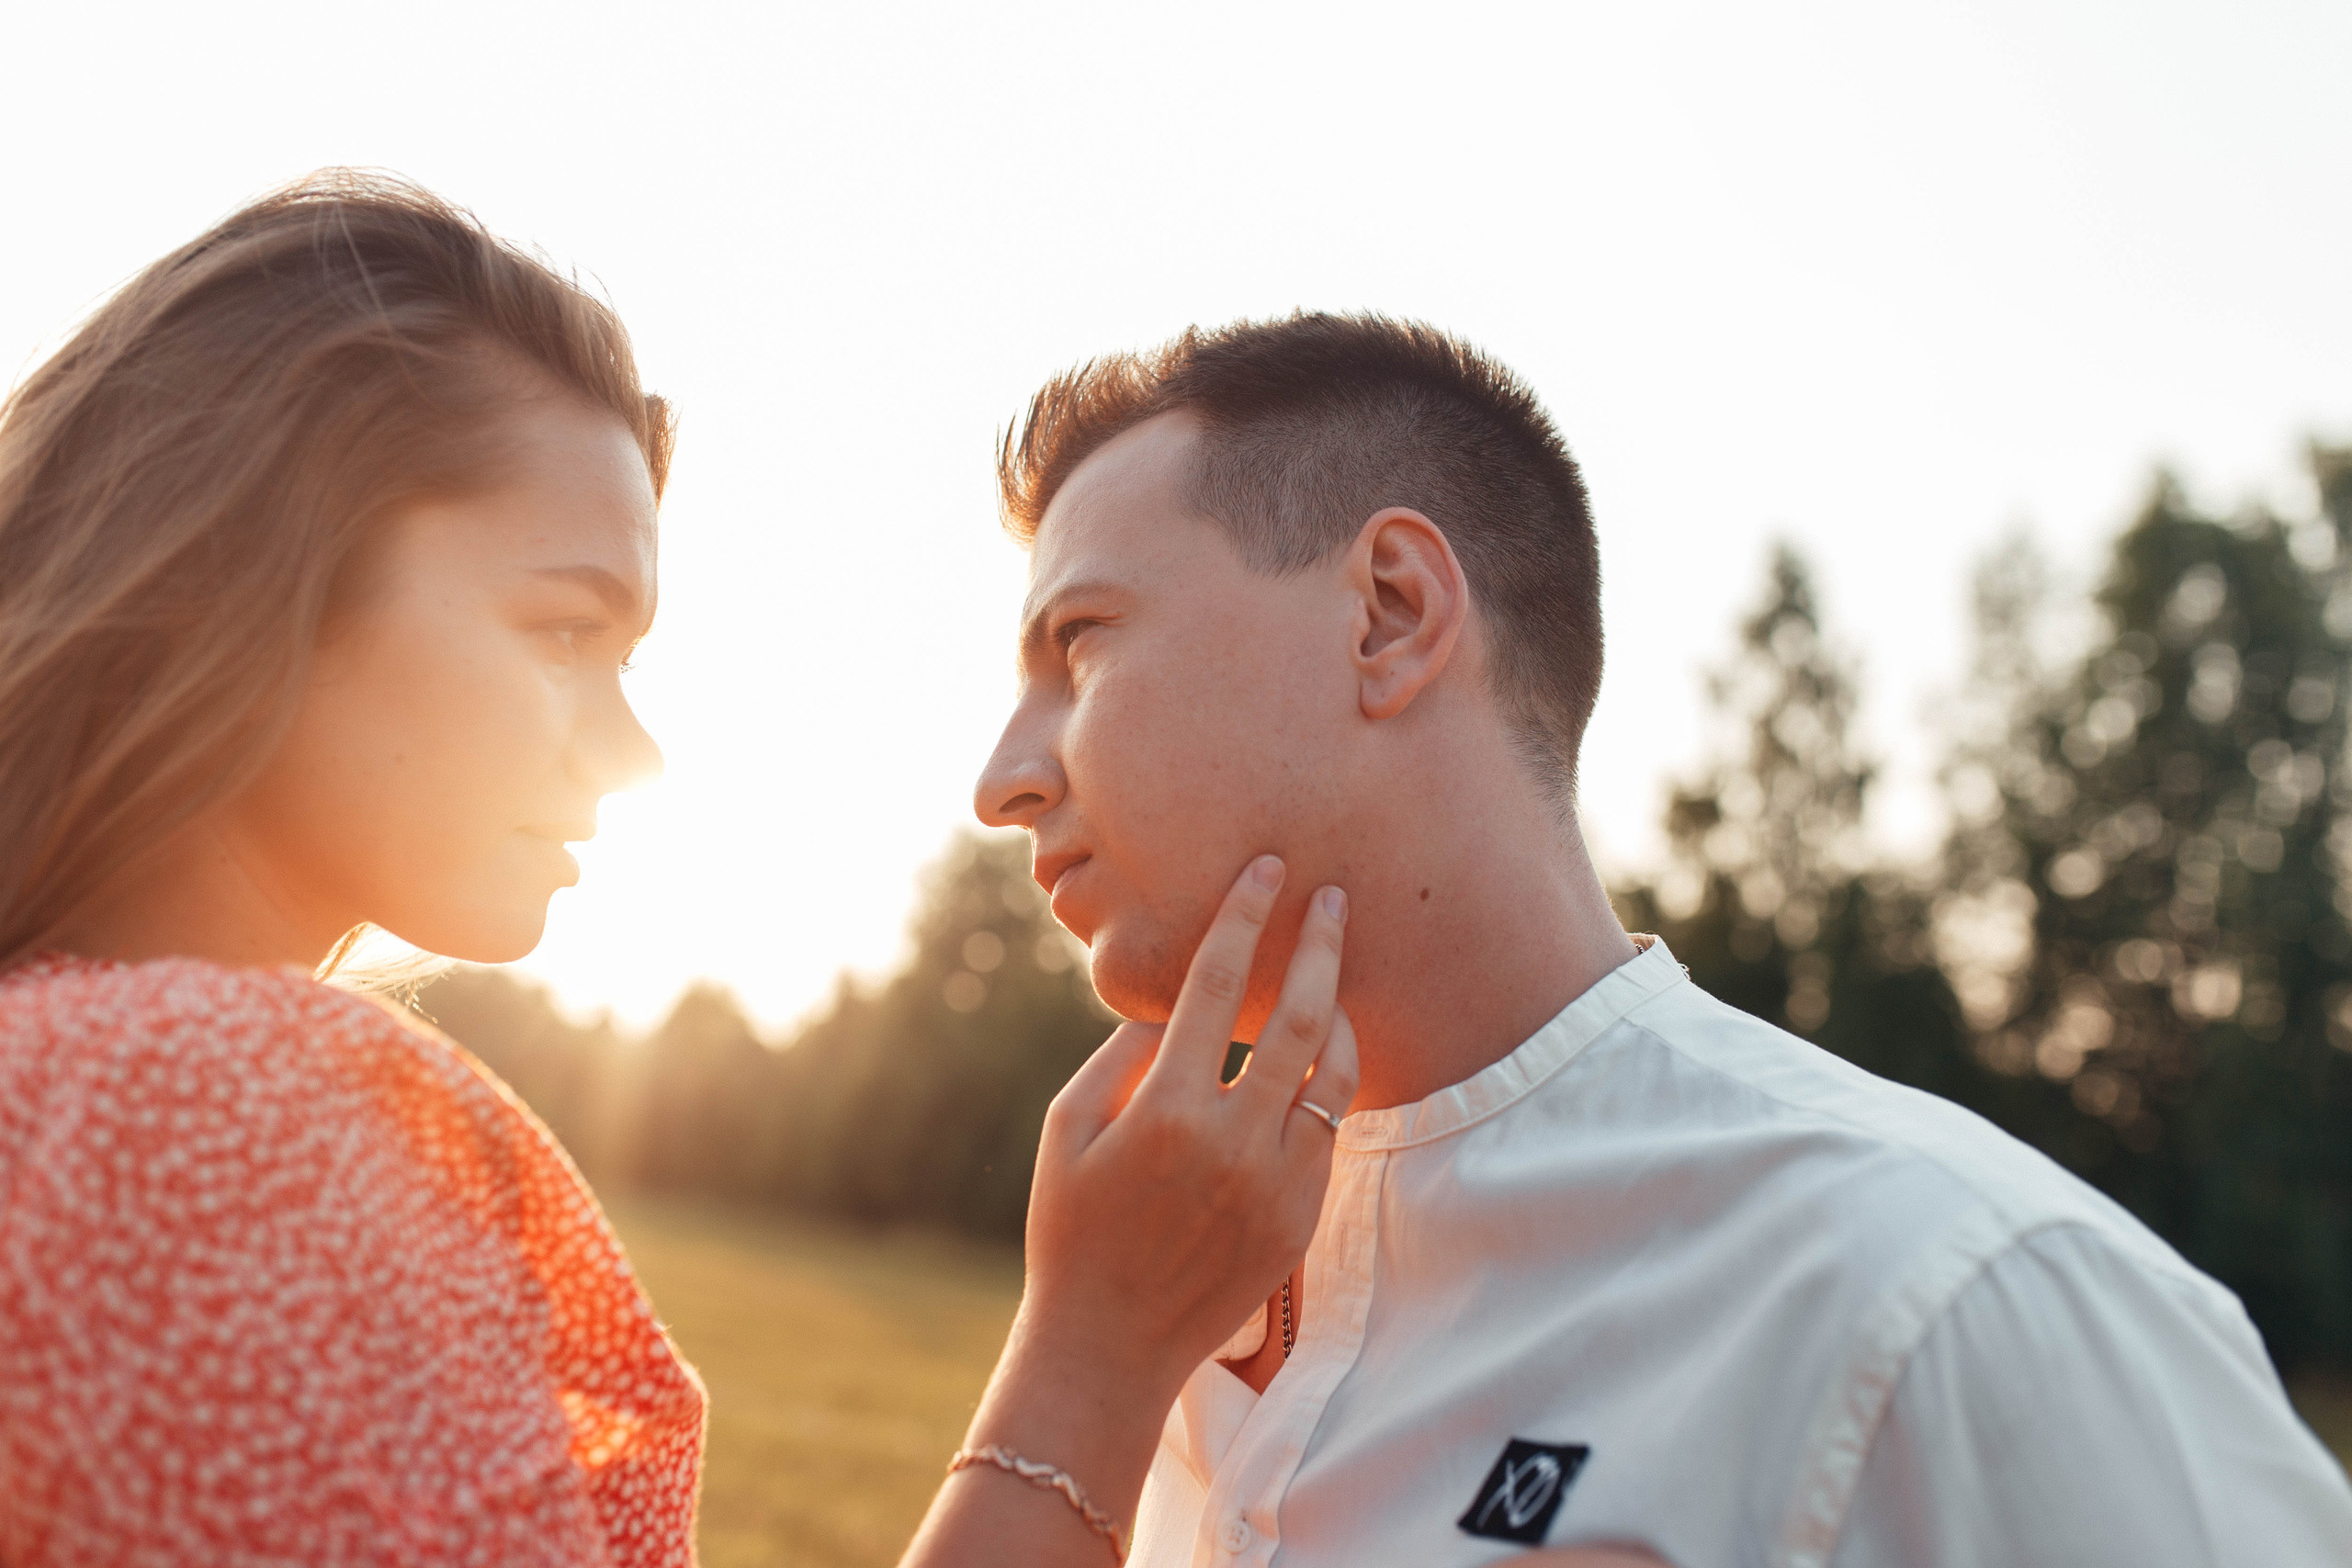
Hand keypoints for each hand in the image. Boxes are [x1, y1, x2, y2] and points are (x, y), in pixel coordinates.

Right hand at [901, 854, 1354, 1567]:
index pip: (1216, 984)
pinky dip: (1332, 1082)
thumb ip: (1117, 1057)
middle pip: (1299, 1016)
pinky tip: (1324, 1054)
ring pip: (1335, 1073)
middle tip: (1334, 897)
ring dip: (1341, 1011)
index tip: (1266, 869)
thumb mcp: (1065, 1130)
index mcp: (1165, 1109)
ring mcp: (1276, 1183)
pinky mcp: (1301, 1216)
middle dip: (1321, 944)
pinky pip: (1331, 1129)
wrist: (1110, 1345)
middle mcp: (1232, 1142)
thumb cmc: (1072, 1228)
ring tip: (1337, 973)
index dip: (1245, 915)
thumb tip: (1169, 1009)